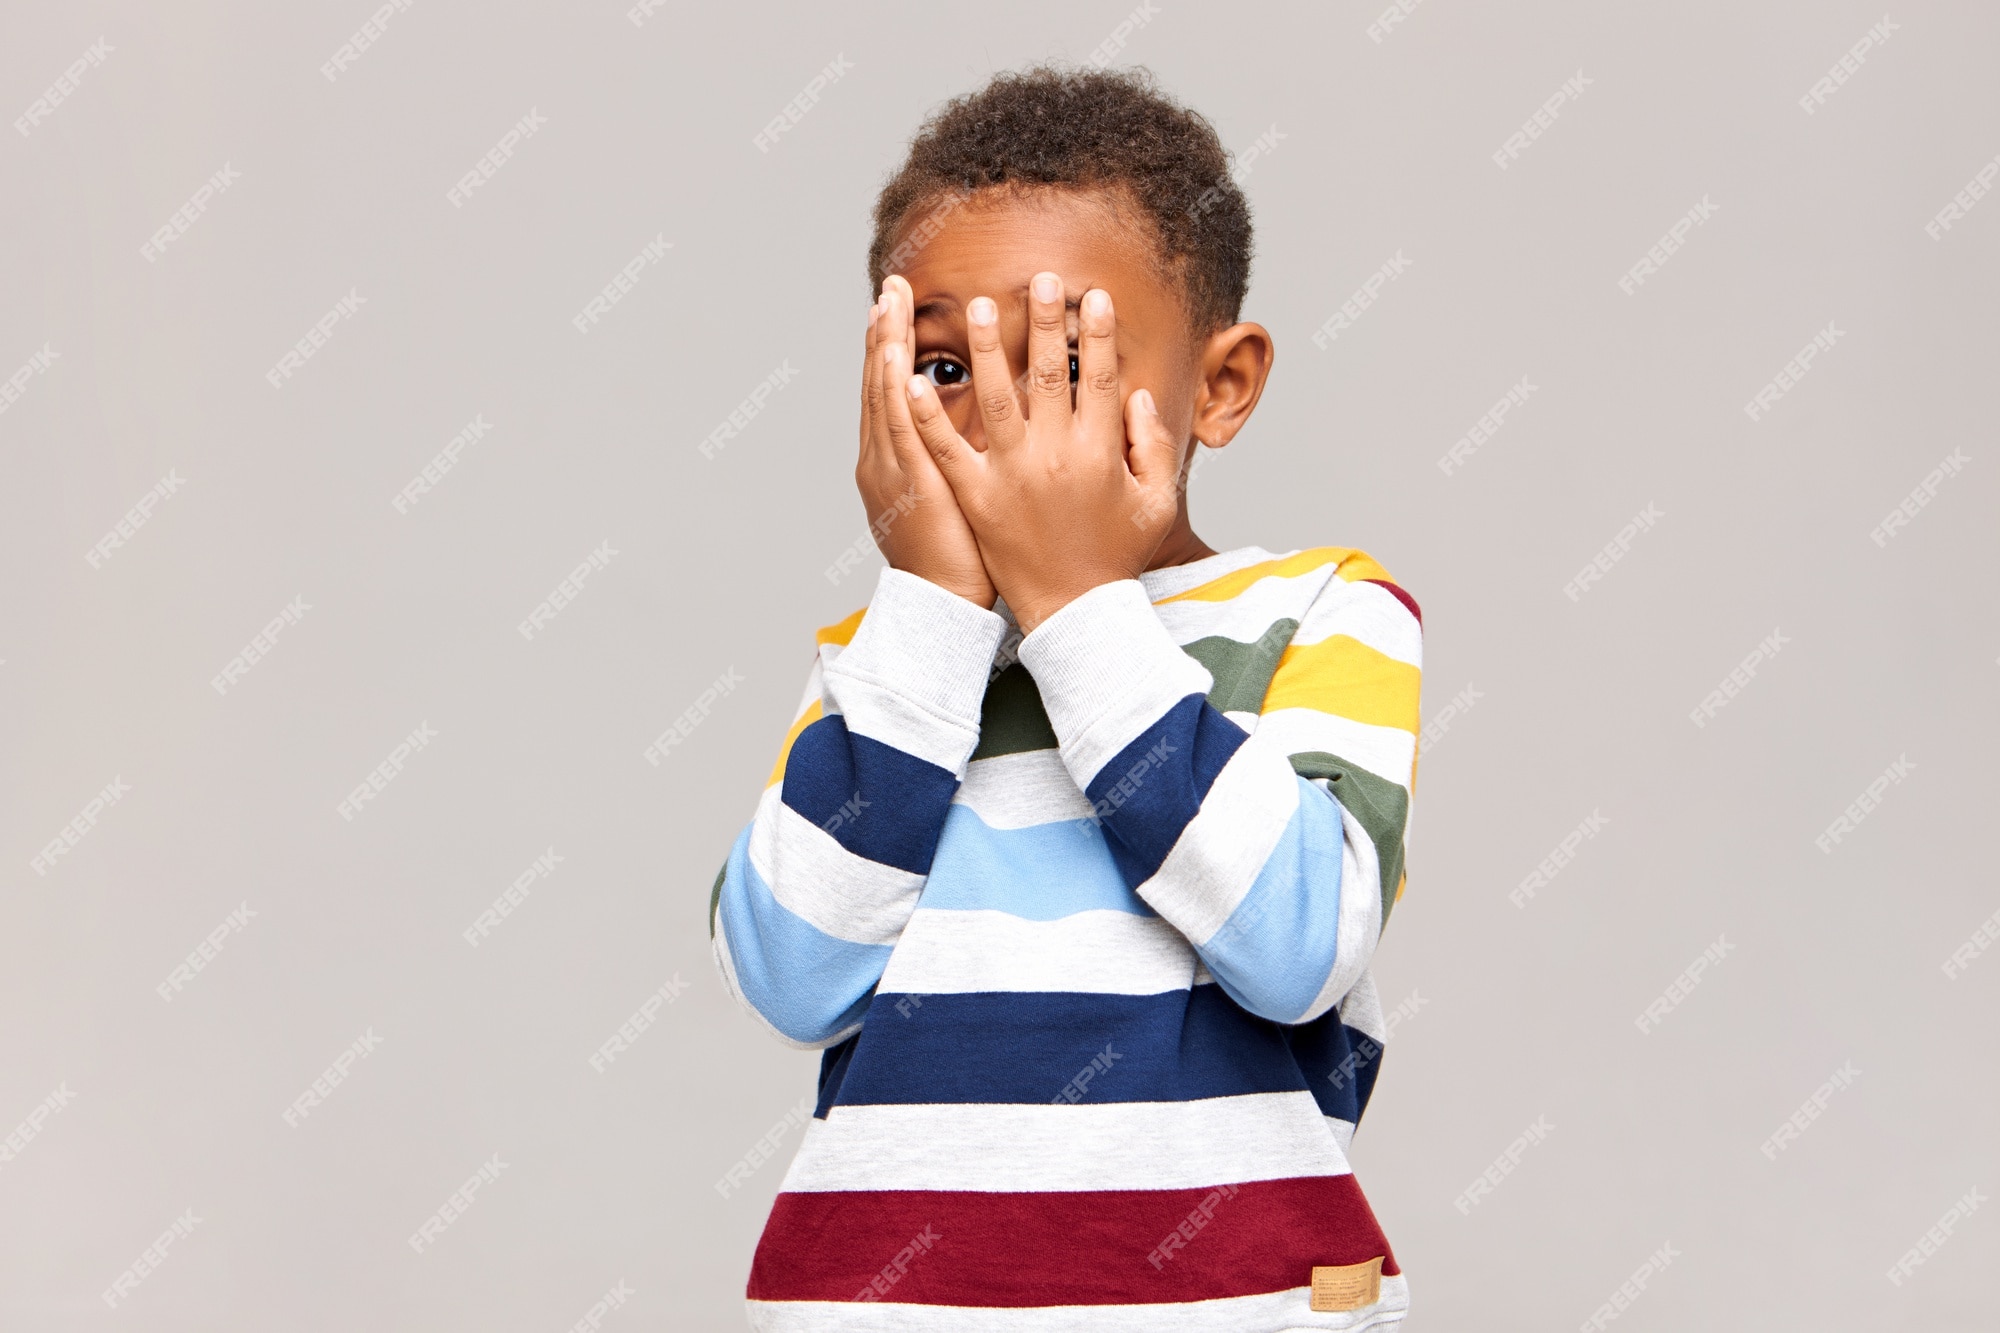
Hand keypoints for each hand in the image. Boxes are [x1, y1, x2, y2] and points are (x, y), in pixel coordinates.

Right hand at [857, 275, 994, 607]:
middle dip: (884, 331)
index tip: (898, 306)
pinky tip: (895, 357)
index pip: (891, 390)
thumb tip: (984, 419)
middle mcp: (884, 457)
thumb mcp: (953, 492)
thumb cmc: (959, 553)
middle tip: (890, 286)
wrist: (943, 603)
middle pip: (880, 381)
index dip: (891, 346)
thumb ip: (959, 451)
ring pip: (884, 396)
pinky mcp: (910, 484)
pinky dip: (894, 391)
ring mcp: (891, 469)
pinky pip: (900, 429)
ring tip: (889, 301)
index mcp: (894, 459)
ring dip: (886, 344)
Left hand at [899, 272, 1180, 632]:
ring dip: (987, 349)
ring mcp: (1011, 475)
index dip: (1098, 333)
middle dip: (1043, 322)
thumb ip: (1152, 444)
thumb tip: (1136, 392)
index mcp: (1098, 451)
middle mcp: (1054, 455)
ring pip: (994, 398)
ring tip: (978, 306)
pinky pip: (947, 449)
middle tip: (1037, 279)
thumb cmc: (1117, 556)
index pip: (1099, 377)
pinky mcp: (976, 497)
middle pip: (1048, 374)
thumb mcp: (1156, 501)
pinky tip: (913, 380)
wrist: (1076, 611)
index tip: (1093, 297)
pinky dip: (928, 414)